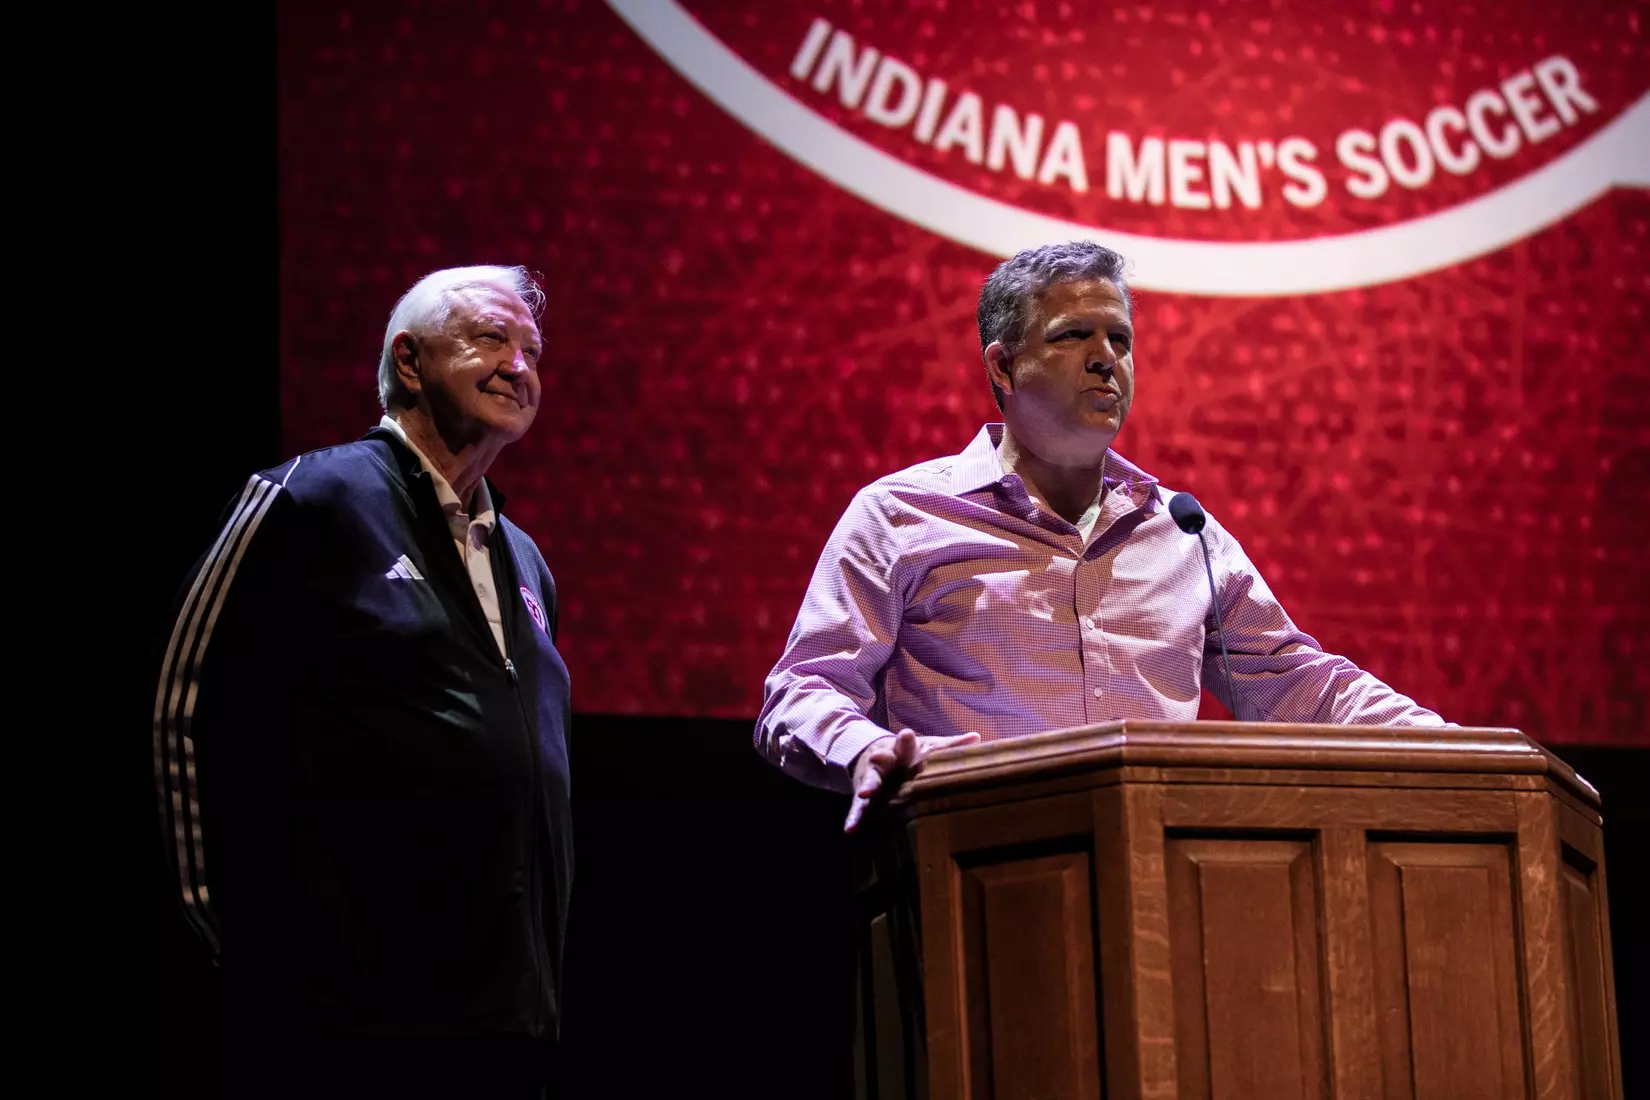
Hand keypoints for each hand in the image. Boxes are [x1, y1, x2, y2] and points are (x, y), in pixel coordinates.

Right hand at [844, 728, 980, 832]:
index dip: (906, 741)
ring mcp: (872, 778)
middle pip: (883, 759)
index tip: (907, 735)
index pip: (905, 744)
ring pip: (869, 781)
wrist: (872, 754)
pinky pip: (858, 808)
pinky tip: (850, 829)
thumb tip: (977, 738)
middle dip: (882, 759)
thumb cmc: (908, 754)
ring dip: (867, 786)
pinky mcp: (863, 796)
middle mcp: (885, 761)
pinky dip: (854, 817)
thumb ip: (949, 745)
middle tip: (880, 758)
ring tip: (864, 794)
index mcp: (902, 750)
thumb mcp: (926, 747)